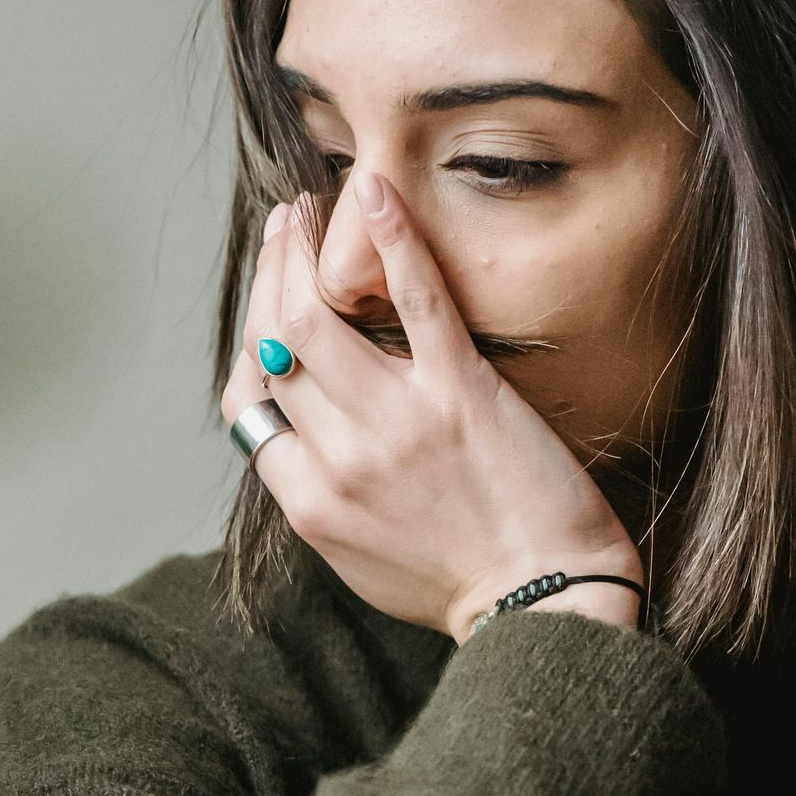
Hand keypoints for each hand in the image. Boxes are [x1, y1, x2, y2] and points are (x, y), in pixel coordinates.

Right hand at [219, 176, 644, 643]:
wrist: (547, 602)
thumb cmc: (465, 585)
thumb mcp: (360, 559)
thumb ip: (321, 496)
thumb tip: (298, 440)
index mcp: (308, 500)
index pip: (249, 400)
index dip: (252, 341)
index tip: (269, 303)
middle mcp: (339, 457)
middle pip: (275, 343)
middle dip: (272, 272)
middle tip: (284, 227)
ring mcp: (398, 420)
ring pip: (318, 313)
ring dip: (305, 247)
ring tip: (311, 211)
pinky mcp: (461, 392)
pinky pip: (415, 298)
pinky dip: (390, 238)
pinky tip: (375, 194)